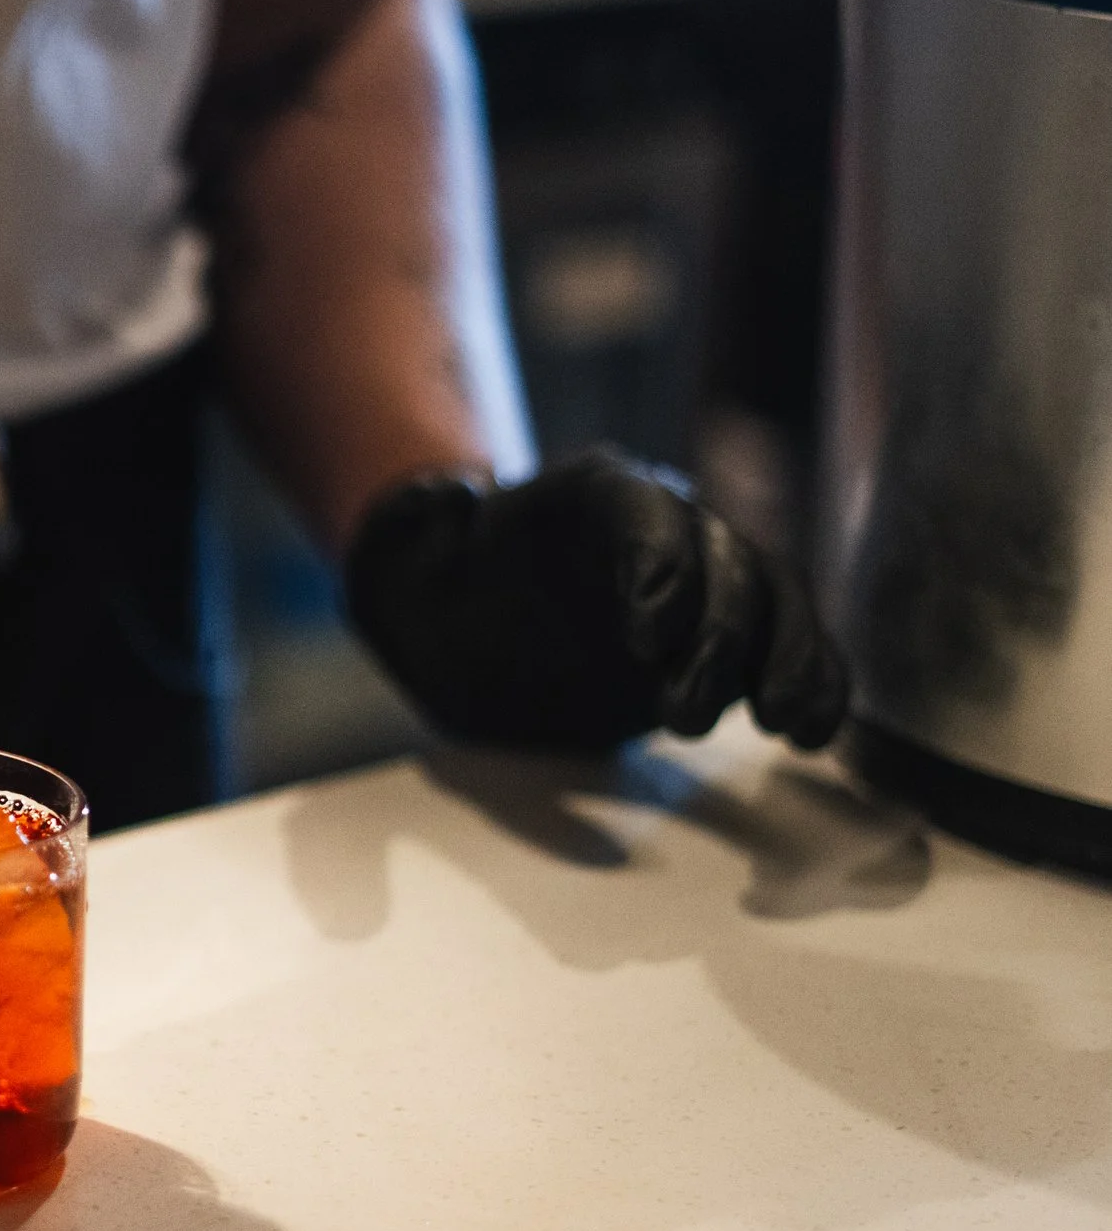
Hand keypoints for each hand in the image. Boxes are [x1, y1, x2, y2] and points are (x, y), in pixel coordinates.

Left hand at [343, 449, 850, 750]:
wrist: (474, 628)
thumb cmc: (447, 593)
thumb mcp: (417, 568)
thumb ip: (423, 535)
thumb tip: (439, 500)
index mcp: (584, 496)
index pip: (637, 505)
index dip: (659, 561)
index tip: (650, 635)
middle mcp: (662, 522)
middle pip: (718, 556)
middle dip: (717, 635)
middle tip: (684, 716)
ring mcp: (708, 574)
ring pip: (773, 596)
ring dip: (787, 660)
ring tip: (783, 727)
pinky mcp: (732, 633)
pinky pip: (790, 644)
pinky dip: (812, 683)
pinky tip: (813, 734)